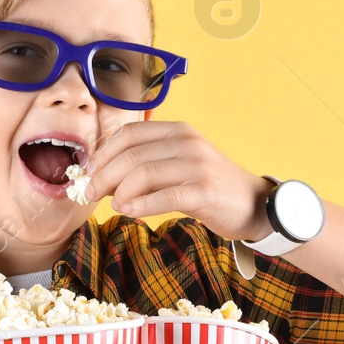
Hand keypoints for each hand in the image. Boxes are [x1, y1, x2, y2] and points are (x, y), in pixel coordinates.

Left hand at [84, 120, 274, 242]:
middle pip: (131, 154)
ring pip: (143, 173)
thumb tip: (103, 177)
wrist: (254, 204)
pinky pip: (164, 196)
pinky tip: (129, 212)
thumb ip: (147, 164)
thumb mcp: (179, 164)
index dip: (103, 153)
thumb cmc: (208, 186)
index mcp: (177, 130)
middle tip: (90, 193)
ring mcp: (197, 165)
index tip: (89, 172)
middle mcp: (187, 142)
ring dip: (119, 191)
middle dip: (104, 175)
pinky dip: (141, 205)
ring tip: (113, 204)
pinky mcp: (204, 191)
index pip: (129, 133)